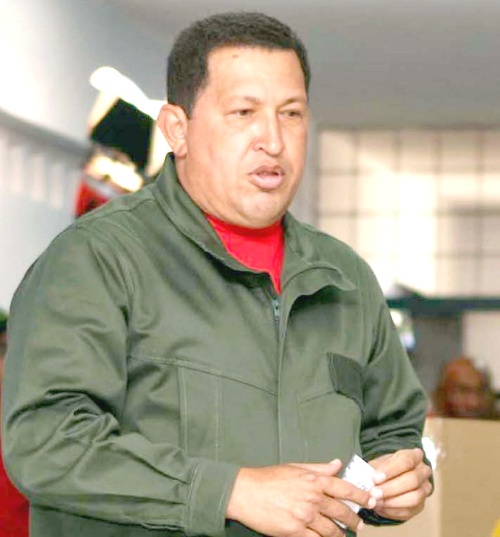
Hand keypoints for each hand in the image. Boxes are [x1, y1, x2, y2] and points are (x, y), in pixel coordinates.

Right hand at [226, 460, 376, 536]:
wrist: (245, 492)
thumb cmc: (269, 477)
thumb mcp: (295, 467)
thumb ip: (319, 468)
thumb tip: (337, 464)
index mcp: (314, 480)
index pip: (345, 489)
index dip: (361, 496)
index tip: (371, 501)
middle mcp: (313, 497)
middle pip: (341, 512)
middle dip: (353, 520)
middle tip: (359, 524)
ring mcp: (304, 516)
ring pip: (331, 529)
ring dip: (340, 533)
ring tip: (342, 535)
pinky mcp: (295, 531)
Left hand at [369, 448, 432, 520]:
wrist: (390, 479)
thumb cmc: (384, 468)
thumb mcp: (379, 463)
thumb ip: (374, 470)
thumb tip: (366, 480)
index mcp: (414, 456)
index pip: (406, 461)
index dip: (390, 470)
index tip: (375, 478)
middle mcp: (423, 472)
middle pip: (412, 480)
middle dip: (391, 488)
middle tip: (374, 493)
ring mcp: (424, 489)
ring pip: (414, 498)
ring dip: (392, 501)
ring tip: (376, 501)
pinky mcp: (420, 506)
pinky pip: (409, 511)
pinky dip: (392, 510)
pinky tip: (380, 507)